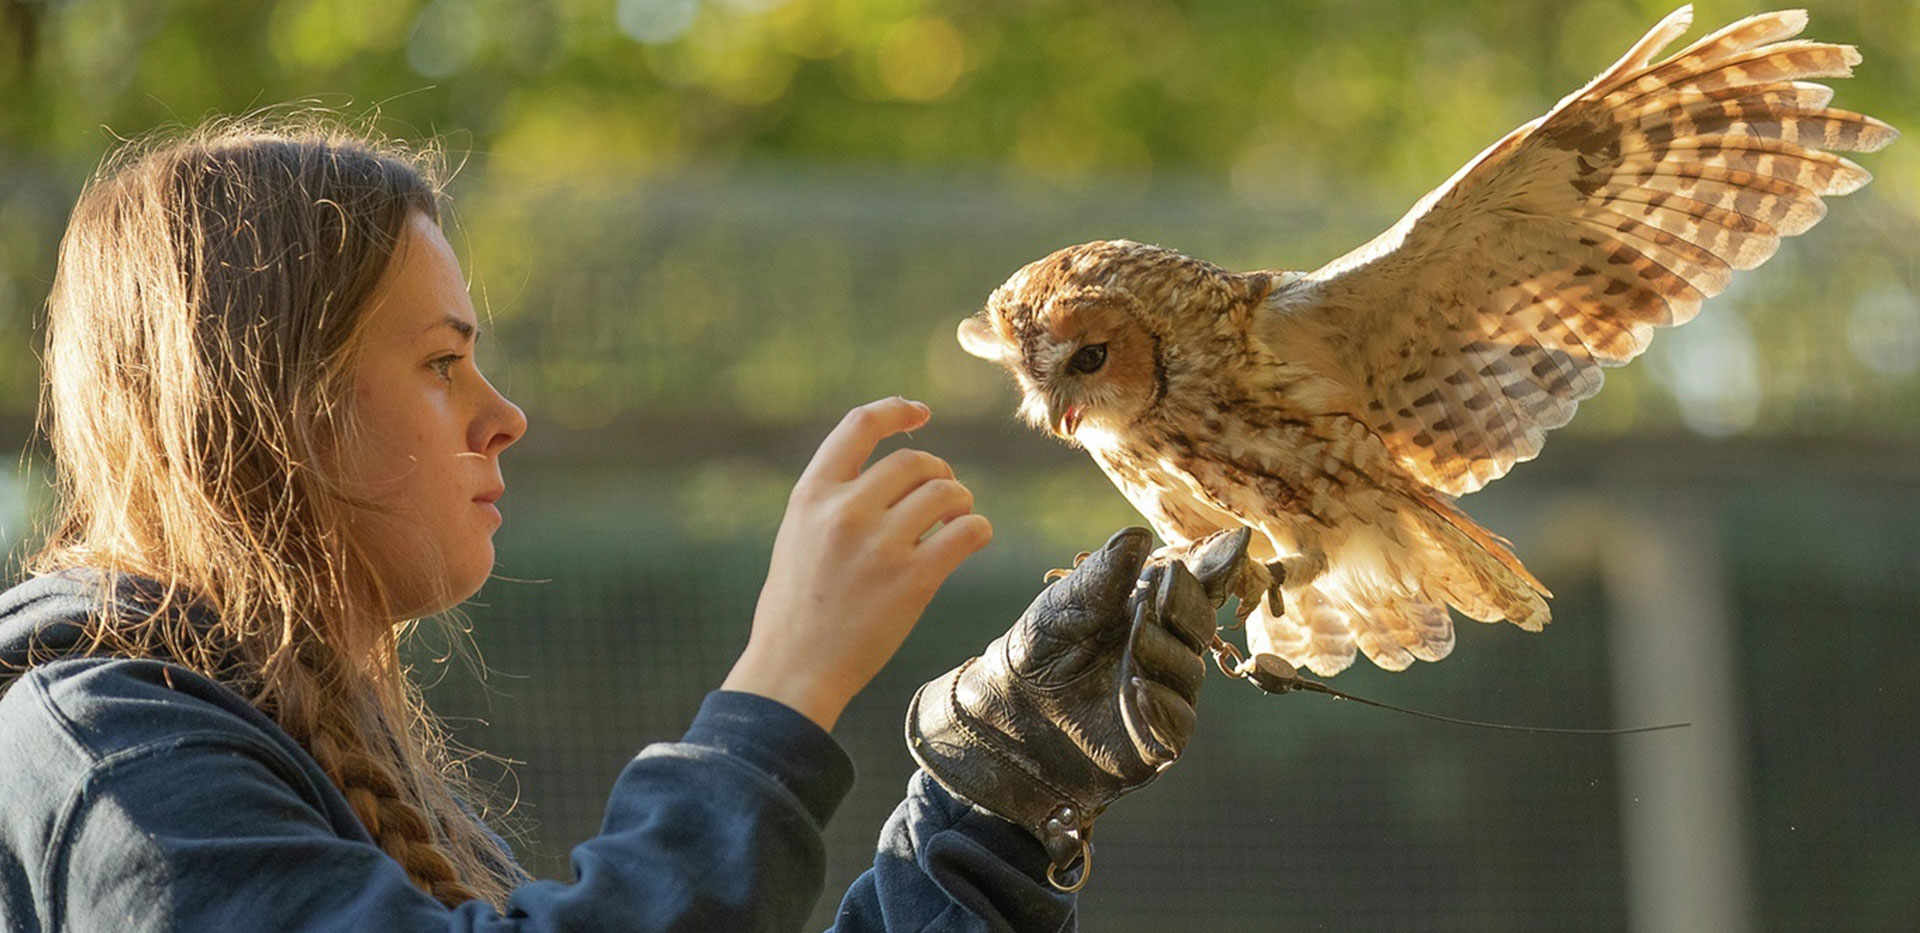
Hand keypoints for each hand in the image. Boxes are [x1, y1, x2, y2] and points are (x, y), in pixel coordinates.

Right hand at [724, 397, 992, 730]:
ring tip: (956, 520)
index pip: (859, 426)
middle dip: (937, 472)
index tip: (922, 413)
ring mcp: (880, 545)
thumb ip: (834, 500)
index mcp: (811, 495)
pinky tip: (971, 540)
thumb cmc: (797, 608)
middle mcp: (845, 511)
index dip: (896, 411)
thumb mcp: (797, 536)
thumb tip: (890, 476)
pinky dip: (978, 529)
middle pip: (914, 461)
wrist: (793, 670)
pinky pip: (968, 532)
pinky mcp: (913, 580)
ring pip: (946, 492)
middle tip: (942, 496)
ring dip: (961, 501)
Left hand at [906, 527, 1248, 889]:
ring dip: (1165, 652)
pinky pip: (1176, 722)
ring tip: (1135, 643)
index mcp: (1151, 606)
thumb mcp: (1064, 605)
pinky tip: (1138, 687)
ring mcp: (1167, 693)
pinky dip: (1161, 704)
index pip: (1196, 583)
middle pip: (1199, 622)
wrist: (1006, 714)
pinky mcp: (1158, 739)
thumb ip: (1103, 575)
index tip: (1236, 541)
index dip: (1217, 564)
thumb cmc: (1038, 649)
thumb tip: (1138, 534)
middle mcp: (1168, 646)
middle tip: (1159, 595)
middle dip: (1184, 606)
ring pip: (1189, 670)